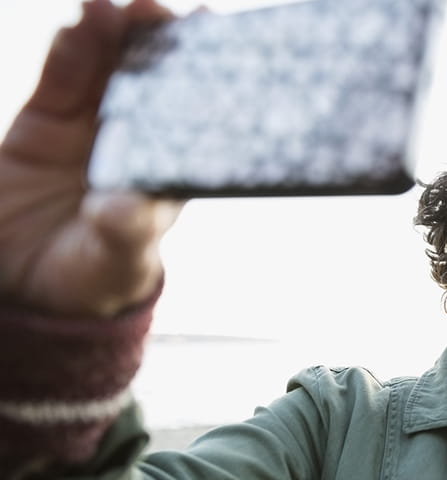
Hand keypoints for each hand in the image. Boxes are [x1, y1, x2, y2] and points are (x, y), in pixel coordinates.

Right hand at [0, 0, 180, 316]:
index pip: (199, 119)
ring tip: (123, 8)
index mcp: (169, 171)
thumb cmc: (89, 278)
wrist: (19, 283)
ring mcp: (92, 124)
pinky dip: (71, 49)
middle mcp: (137, 140)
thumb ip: (124, 234)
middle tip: (173, 14)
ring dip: (118, 36)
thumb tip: (129, 209)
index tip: (224, 47)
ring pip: (110, 68)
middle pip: (158, 81)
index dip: (211, 82)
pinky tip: (82, 23)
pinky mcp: (46, 118)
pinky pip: (61, 75)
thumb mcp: (111, 262)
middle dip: (167, 45)